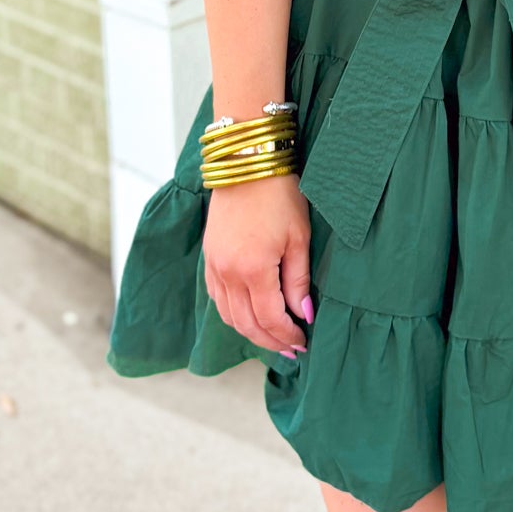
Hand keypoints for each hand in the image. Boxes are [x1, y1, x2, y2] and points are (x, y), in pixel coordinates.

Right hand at [203, 172, 312, 356]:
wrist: (246, 163)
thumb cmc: (279, 195)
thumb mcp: (298, 237)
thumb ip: (298, 280)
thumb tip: (303, 314)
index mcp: (253, 270)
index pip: (270, 319)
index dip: (287, 335)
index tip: (303, 342)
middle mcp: (228, 273)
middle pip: (247, 324)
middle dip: (270, 341)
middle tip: (290, 349)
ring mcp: (214, 266)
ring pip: (228, 316)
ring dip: (250, 332)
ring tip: (272, 337)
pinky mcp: (209, 257)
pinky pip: (217, 298)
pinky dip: (233, 314)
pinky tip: (248, 315)